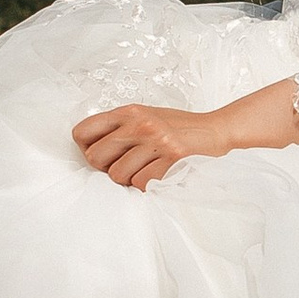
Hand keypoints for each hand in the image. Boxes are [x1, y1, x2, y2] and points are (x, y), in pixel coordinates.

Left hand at [72, 99, 231, 191]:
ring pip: (117, 175)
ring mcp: (155, 140)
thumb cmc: (178, 127)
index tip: (103, 155)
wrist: (215, 129)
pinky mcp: (171, 157)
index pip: (82, 131)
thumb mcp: (145, 116)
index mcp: (128, 111)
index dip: (86, 149)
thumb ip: (119, 128)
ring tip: (145, 169)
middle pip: (95, 157)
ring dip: (129, 179)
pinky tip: (159, 174)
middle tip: (125, 166)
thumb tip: (90, 149)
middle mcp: (139, 123)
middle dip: (106, 169)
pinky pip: (141, 183)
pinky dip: (147, 185)